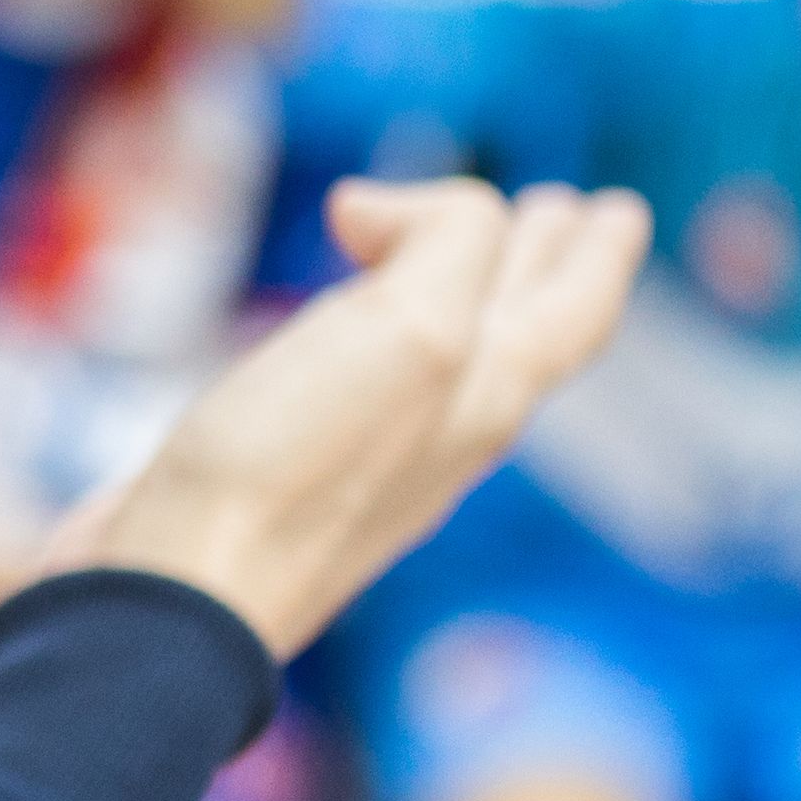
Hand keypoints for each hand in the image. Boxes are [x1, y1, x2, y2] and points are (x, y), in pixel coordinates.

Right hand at [76, 181, 649, 658]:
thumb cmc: (295, 466)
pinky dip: (370, 326)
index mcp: (490, 393)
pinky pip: (363, 379)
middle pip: (516, 332)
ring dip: (457, 290)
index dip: (599, 255)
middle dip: (538, 264)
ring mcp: (372, 459)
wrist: (181, 593)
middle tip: (555, 212)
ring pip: (441, 355)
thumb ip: (448, 243)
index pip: (573, 311)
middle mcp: (446, 430)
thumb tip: (382, 215)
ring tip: (441, 250)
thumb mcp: (411, 322)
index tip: (618, 208)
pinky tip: (336, 328)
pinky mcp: (294, 471)